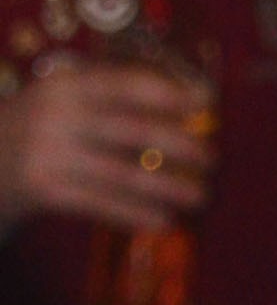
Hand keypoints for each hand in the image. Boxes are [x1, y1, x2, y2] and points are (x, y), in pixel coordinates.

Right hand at [0, 57, 211, 238]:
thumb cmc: (34, 131)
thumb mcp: (58, 101)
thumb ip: (104, 97)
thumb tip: (180, 101)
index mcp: (64, 84)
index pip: (124, 83)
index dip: (168, 92)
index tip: (206, 101)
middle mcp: (55, 114)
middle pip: (132, 129)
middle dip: (180, 144)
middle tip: (212, 158)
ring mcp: (48, 153)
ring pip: (123, 172)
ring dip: (169, 186)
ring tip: (201, 196)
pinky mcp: (44, 189)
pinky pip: (102, 203)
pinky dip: (136, 213)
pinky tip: (165, 221)